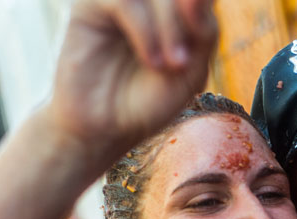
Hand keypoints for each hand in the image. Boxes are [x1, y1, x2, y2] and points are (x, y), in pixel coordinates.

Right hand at [46, 0, 218, 165]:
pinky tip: (152, 62)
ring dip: (169, 27)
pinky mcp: (91, 6)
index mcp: (177, 10)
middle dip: (188, 22)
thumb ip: (205, 30)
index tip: (201, 44)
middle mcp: (149, 1)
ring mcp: (122, 0)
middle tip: (182, 63)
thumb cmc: (150, 101)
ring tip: (170, 66)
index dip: (202, 9)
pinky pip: (125, 1)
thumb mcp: (192, 70)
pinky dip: (145, 31)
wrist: (107, 128)